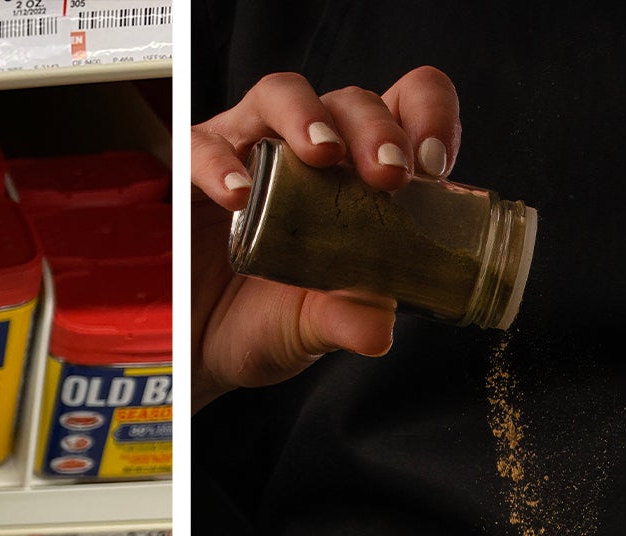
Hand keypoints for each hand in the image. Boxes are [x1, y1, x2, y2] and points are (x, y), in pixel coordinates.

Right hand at [189, 66, 460, 411]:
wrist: (193, 350)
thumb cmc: (262, 323)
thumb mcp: (311, 328)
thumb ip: (345, 319)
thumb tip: (378, 331)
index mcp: (356, 175)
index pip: (404, 109)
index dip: (427, 117)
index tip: (434, 165)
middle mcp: (305, 152)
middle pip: (349, 100)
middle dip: (375, 128)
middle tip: (388, 173)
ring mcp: (246, 150)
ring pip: (280, 94)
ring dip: (307, 117)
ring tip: (321, 155)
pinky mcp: (191, 168)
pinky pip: (203, 145)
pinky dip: (221, 163)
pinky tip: (238, 194)